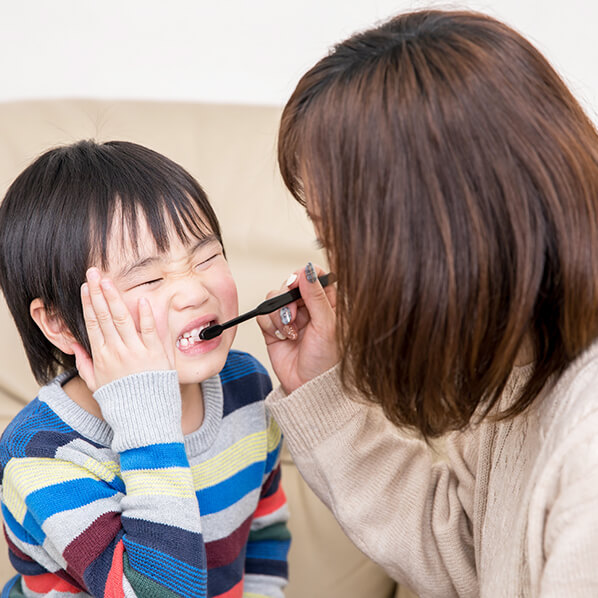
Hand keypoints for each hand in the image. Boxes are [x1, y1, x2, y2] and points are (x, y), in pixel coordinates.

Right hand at [72, 268, 172, 391]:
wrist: (144, 419)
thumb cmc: (121, 402)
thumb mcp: (97, 385)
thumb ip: (86, 365)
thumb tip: (75, 347)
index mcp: (102, 357)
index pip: (93, 324)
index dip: (88, 303)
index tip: (85, 287)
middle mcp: (117, 351)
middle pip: (105, 316)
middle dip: (97, 292)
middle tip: (93, 273)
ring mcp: (136, 352)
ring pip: (123, 319)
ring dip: (115, 298)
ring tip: (108, 281)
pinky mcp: (156, 354)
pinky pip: (151, 331)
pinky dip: (146, 315)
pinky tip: (142, 300)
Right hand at [257, 263, 338, 393]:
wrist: (307, 386)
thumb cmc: (326, 361)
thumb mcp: (326, 325)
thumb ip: (316, 296)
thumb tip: (307, 270)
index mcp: (327, 302)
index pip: (315, 275)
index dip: (304, 275)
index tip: (298, 284)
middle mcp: (308, 306)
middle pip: (290, 283)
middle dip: (288, 299)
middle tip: (293, 315)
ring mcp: (290, 316)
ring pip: (274, 298)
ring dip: (278, 315)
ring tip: (289, 332)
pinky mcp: (274, 327)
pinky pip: (263, 314)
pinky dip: (270, 325)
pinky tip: (282, 337)